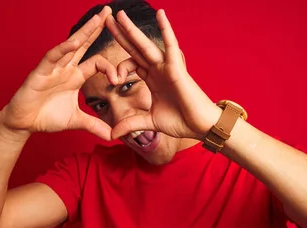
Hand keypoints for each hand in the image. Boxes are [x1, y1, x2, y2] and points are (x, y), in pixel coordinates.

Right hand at [0, 6, 118, 139]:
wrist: (23, 123)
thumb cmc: (46, 117)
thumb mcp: (76, 121)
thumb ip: (94, 125)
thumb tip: (112, 136)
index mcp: (75, 76)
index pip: (96, 62)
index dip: (110, 68)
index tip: (118, 79)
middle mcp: (65, 68)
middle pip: (84, 44)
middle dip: (96, 28)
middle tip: (110, 12)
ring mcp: (53, 68)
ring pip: (70, 45)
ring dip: (84, 32)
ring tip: (98, 19)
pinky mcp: (40, 72)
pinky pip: (52, 57)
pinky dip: (63, 49)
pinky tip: (74, 40)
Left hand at [105, 9, 221, 140]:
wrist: (200, 126)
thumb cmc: (181, 121)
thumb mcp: (150, 122)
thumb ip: (131, 124)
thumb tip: (112, 135)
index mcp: (152, 79)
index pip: (131, 64)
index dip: (119, 68)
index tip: (114, 80)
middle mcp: (158, 69)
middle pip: (135, 48)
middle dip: (120, 34)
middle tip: (107, 20)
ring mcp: (167, 67)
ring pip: (146, 45)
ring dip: (132, 29)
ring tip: (119, 14)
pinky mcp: (177, 68)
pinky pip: (171, 45)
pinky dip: (166, 29)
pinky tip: (160, 13)